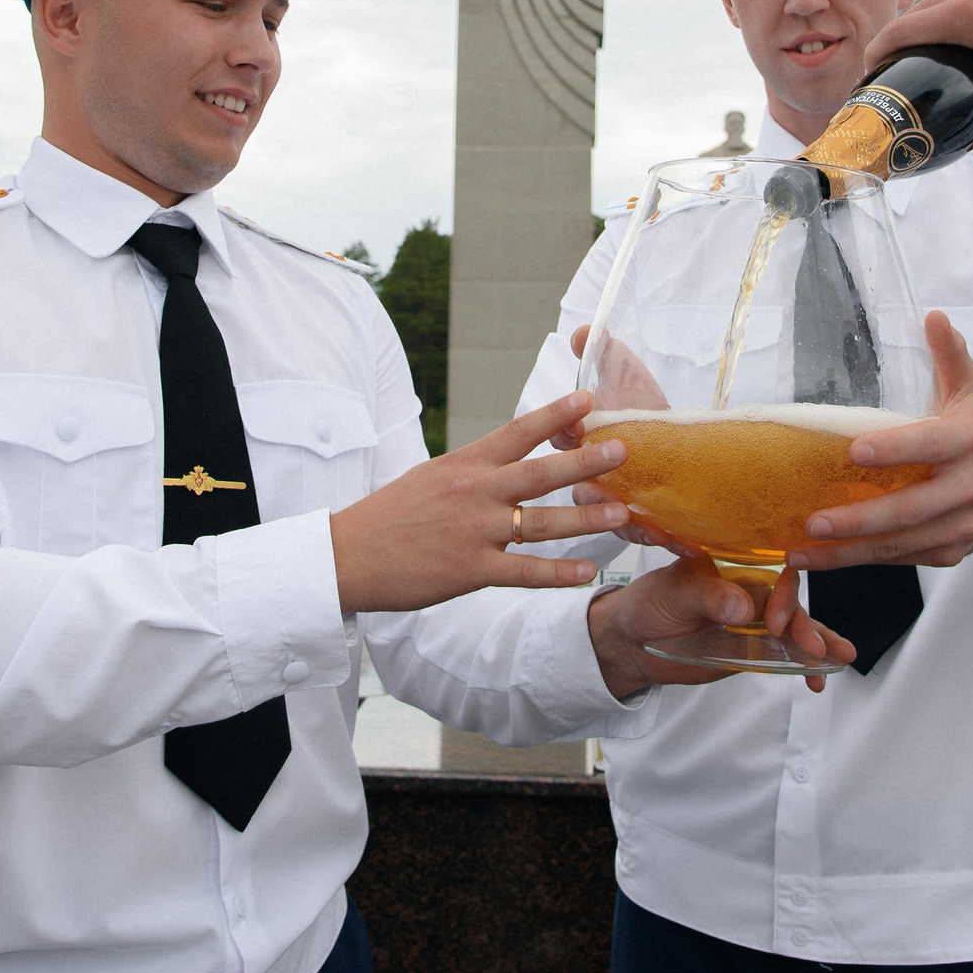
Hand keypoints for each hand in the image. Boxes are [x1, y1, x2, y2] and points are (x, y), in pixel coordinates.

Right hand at [332, 392, 626, 612]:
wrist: (349, 554)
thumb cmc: (390, 515)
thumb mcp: (430, 476)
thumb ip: (472, 469)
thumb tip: (506, 457)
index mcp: (464, 465)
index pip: (516, 433)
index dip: (554, 415)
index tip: (588, 399)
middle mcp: (474, 493)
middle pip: (539, 473)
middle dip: (584, 461)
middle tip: (623, 448)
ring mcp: (474, 532)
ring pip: (541, 523)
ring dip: (584, 518)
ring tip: (620, 512)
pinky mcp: (469, 570)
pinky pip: (524, 572)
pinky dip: (558, 573)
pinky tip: (587, 572)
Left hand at [588, 557, 855, 697]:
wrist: (631, 641)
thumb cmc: (647, 604)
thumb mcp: (674, 595)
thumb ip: (708, 598)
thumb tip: (745, 607)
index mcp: (734, 569)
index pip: (772, 576)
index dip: (782, 597)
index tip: (776, 623)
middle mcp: (750, 593)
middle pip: (790, 606)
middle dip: (807, 626)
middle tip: (817, 648)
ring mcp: (754, 624)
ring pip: (795, 631)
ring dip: (819, 643)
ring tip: (843, 657)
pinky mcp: (751, 650)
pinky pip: (784, 655)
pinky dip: (803, 666)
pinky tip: (817, 679)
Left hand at [785, 311, 972, 570]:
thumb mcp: (969, 388)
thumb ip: (950, 354)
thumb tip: (933, 317)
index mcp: (971, 441)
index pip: (931, 445)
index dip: (896, 449)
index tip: (853, 451)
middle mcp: (970, 488)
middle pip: (912, 509)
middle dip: (860, 519)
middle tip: (813, 521)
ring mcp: (962, 526)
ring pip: (901, 545)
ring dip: (849, 553)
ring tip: (800, 551)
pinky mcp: (949, 553)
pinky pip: (901, 559)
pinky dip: (861, 560)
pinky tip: (822, 559)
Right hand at [860, 0, 972, 162]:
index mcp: (961, 12)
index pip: (897, 32)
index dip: (874, 56)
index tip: (868, 80)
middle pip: (907, 20)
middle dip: (892, 48)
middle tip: (891, 81)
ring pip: (925, 6)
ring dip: (914, 32)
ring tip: (915, 64)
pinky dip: (935, 18)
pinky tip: (946, 42)